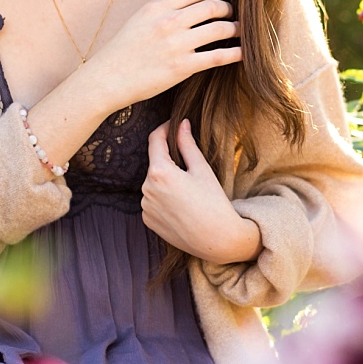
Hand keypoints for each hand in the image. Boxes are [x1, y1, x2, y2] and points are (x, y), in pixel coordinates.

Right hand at [82, 0, 240, 109]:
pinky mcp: (183, 67)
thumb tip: (187, 7)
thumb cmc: (121, 51)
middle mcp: (169, 21)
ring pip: (221, 28)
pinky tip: (242, 53)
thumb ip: (162, 11)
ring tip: (239, 32)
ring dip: (236, 29)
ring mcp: (177, 44)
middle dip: (227, 10)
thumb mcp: (137, 20)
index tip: (212, 4)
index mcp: (157, 6)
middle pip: (213, 6)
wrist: (107, 79)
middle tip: (231, 16)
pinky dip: (236, 53)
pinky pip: (219, 56)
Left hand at [141, 119, 260, 264]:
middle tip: (191, 169)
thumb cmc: (214, 202)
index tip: (172, 125)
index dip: (164, 129)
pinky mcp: (147, 220)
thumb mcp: (202, 169)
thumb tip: (181, 124)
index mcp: (159, 172)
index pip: (154, 140)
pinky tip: (181, 207)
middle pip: (155, 164)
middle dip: (169, 161)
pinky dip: (163, 199)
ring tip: (189, 193)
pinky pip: (153, 201)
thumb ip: (187, 144)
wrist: (217, 239)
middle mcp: (146, 189)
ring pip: (153, 184)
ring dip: (166, 182)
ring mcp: (145, 206)